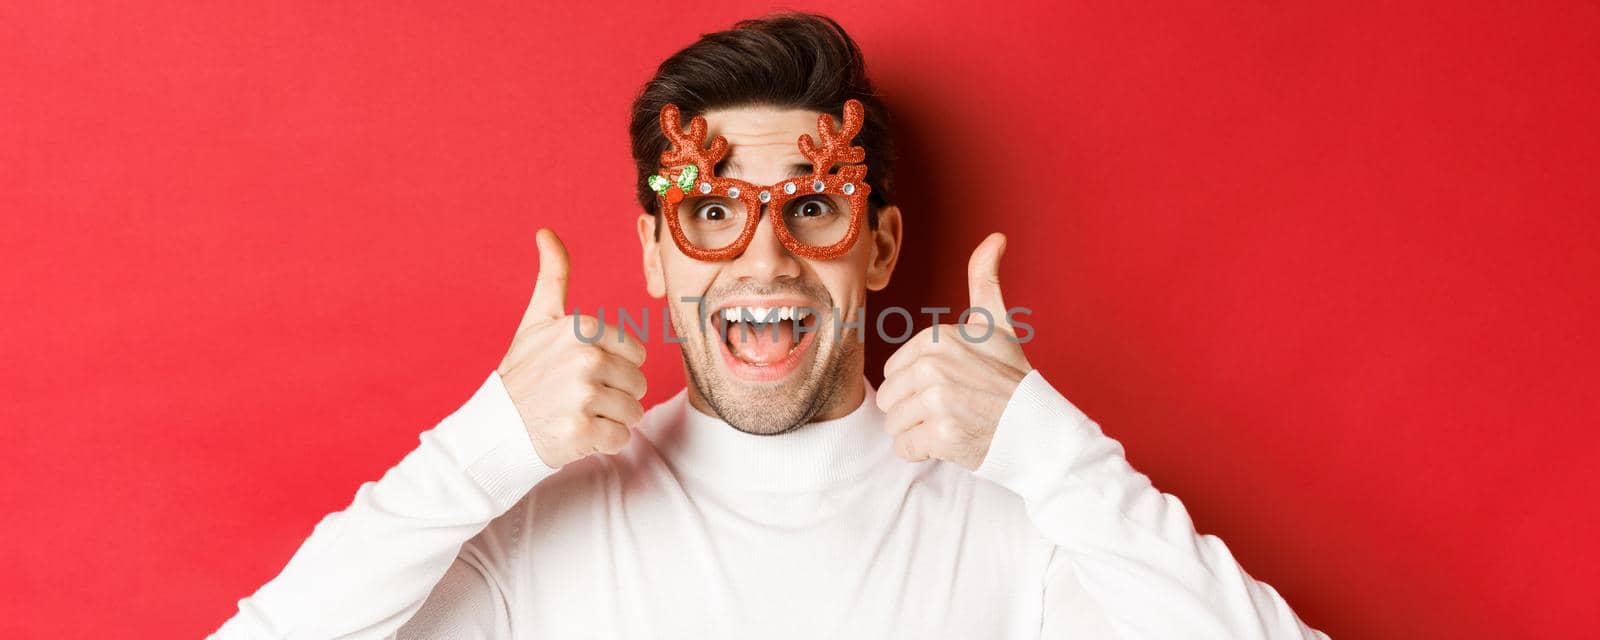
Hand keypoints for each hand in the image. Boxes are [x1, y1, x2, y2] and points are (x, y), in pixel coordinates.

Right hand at [497, 228, 646, 468]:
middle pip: (638, 384)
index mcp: (583, 328)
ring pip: (633, 412)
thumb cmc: (523, 372)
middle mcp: (585, 358)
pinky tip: (577, 433)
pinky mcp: (581, 431)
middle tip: (579, 397)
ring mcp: (582, 396)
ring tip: (578, 414)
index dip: (615, 366)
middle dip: (615, 395)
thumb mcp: (537, 320)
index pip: (636, 353)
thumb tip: (545, 232)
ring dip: (610, 420)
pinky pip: (620, 438)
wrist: (496, 428)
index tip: (583, 372)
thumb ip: (552, 276)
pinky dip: (603, 442)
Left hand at [876, 232, 1032, 469]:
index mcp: (939, 338)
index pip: (894, 372)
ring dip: (918, 433)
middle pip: (889, 398)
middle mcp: (935, 365)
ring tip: (953, 425)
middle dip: (914, 410)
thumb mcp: (998, 327)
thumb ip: (986, 281)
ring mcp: (938, 400)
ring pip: (893, 424)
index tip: (955, 387)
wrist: (1041, 430)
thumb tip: (996, 237)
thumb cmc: (1013, 380)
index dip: (919, 386)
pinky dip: (923, 453)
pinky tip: (951, 444)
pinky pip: (905, 448)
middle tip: (953, 410)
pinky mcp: (941, 435)